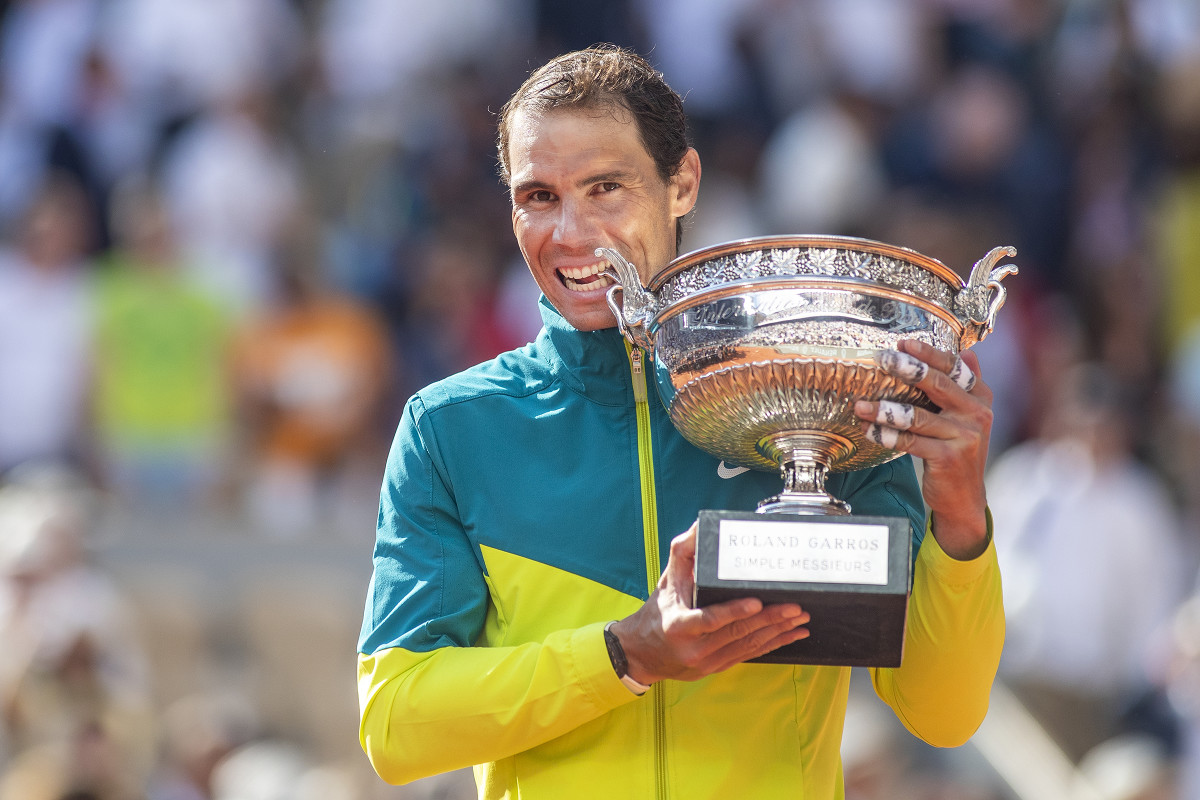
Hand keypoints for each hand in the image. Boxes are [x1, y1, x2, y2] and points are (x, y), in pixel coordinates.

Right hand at [609, 523, 809, 684]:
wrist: (641, 654)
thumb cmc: (656, 612)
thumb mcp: (666, 581)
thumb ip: (683, 553)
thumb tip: (699, 526)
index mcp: (680, 626)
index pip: (711, 619)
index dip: (735, 611)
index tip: (757, 602)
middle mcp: (694, 648)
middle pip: (738, 634)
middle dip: (770, 619)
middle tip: (795, 607)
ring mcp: (707, 662)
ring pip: (748, 647)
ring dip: (777, 632)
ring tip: (799, 619)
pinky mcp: (717, 668)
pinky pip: (749, 656)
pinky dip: (773, 645)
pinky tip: (791, 636)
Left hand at [854, 339, 991, 559]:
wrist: (964, 497)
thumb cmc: (956, 450)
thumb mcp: (968, 416)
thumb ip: (966, 385)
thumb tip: (967, 352)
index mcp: (980, 397)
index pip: (954, 368)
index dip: (929, 354)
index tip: (903, 343)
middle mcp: (976, 414)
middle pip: (937, 385)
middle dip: (907, 369)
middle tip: (881, 359)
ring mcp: (964, 437)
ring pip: (917, 416)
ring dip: (885, 409)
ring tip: (860, 404)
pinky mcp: (948, 458)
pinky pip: (910, 442)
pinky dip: (886, 435)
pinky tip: (868, 429)